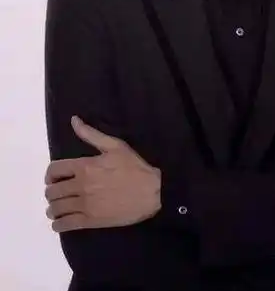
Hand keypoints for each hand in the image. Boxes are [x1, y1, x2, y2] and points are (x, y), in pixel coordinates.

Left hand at [44, 116, 160, 232]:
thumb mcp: (115, 145)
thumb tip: (73, 120)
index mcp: (85, 166)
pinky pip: (65, 225)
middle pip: (52, 191)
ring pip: (56, 208)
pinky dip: (58, 224)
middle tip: (58, 192)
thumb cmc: (134, 167)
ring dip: (53, 207)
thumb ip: (91, 134)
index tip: (54, 178)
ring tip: (58, 207)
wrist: (152, 192)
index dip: (50, 174)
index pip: (54, 170)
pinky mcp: (91, 221)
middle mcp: (81, 186)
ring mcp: (85, 205)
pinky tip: (61, 221)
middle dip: (52, 191)